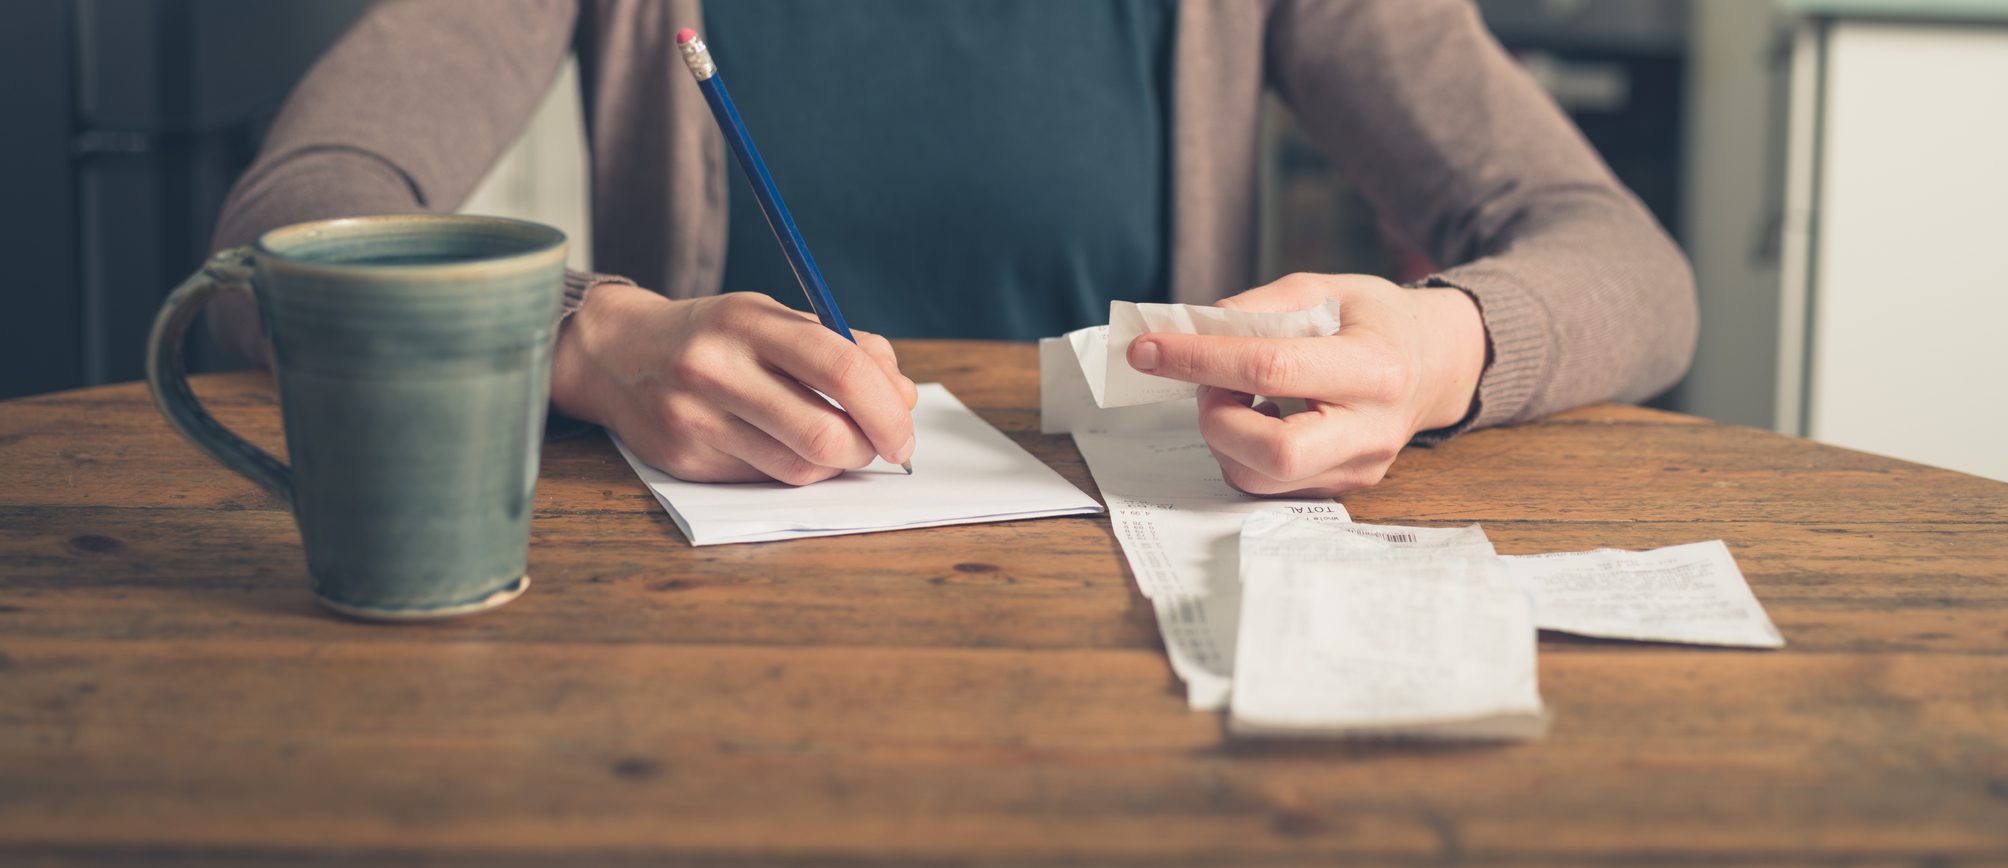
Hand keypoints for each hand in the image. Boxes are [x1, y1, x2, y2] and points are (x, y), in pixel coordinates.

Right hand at [551, 283, 917, 484]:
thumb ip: (843, 348)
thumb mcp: (772, 317)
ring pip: (800, 467)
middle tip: (883, 446)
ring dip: (837, 464)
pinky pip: (766, 479)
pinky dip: (795, 470)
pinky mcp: (686, 460)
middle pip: (824, 432)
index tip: (906, 429)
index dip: (887, 407)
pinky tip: (790, 448)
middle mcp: (717, 370)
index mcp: (747, 321)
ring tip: (838, 443)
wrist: (617, 354)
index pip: (840, 366)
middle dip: (870, 448)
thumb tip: (903, 396)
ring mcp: (697, 419)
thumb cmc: (715, 335)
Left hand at [1125, 273, 1484, 496]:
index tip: (1147, 349)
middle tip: (1210, 381)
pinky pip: (1268, 484)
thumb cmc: (1373, 320)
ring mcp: (1358, 468)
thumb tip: (1187, 333)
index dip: (1199, 359)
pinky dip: (1242, 449)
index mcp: (1373, 367)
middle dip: (1215, 416)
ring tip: (1235, 393)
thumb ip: (1255, 309)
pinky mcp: (1342, 488)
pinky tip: (1259, 415)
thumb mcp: (1322, 289)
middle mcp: (1372, 429)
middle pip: (1272, 451)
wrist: (1433, 363)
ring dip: (1222, 434)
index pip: (1271, 368)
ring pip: (1258, 478)